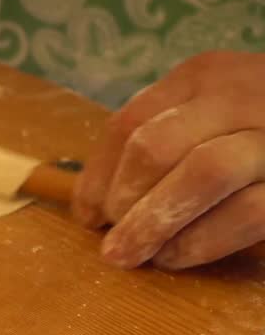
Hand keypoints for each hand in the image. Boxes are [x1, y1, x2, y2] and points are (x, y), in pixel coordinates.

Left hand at [72, 51, 264, 269]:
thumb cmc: (256, 133)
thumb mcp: (213, 117)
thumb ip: (164, 142)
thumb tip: (94, 203)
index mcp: (205, 76)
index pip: (129, 121)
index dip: (98, 176)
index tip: (86, 217)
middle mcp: (243, 93)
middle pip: (156, 146)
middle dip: (123, 201)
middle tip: (111, 243)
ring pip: (202, 173)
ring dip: (154, 223)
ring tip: (131, 256)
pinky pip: (247, 211)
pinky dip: (202, 240)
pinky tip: (178, 257)